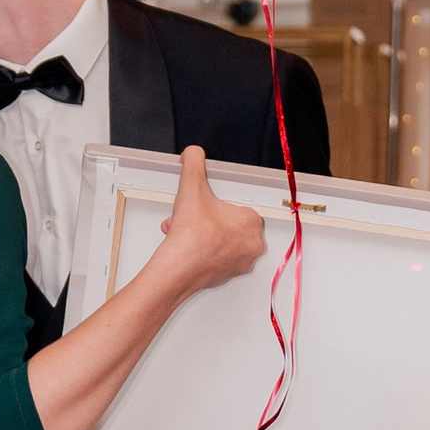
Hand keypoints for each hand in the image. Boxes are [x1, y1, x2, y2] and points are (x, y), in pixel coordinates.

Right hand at [157, 147, 266, 296]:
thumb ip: (193, 163)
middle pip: (230, 223)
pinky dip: (204, 250)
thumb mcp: (191, 187)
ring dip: (205, 233)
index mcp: (252, 222)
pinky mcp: (227, 276)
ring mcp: (241, 262)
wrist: (178, 269)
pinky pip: (218, 257)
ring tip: (188, 229)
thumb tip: (193, 154)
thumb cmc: (190, 237)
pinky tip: (189, 244)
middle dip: (210, 218)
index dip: (219, 203)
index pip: (240, 205)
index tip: (209, 205)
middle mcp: (252, 245)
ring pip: (223, 240)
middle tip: (197, 217)